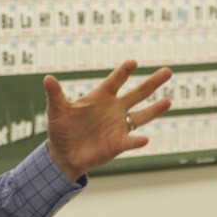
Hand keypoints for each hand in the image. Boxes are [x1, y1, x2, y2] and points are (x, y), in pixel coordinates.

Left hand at [45, 60, 171, 180]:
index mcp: (100, 97)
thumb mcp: (56, 110)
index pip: (115, 81)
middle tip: (167, 71)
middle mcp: (114, 109)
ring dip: (155, 109)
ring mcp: (119, 126)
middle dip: (152, 83)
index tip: (133, 62)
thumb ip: (55, 95)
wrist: (64, 154)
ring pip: (142, 116)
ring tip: (168, 101)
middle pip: (137, 94)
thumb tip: (47, 78)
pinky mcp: (119, 144)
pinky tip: (144, 139)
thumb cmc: (61, 128)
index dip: (123, 72)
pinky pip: (131, 141)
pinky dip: (137, 140)